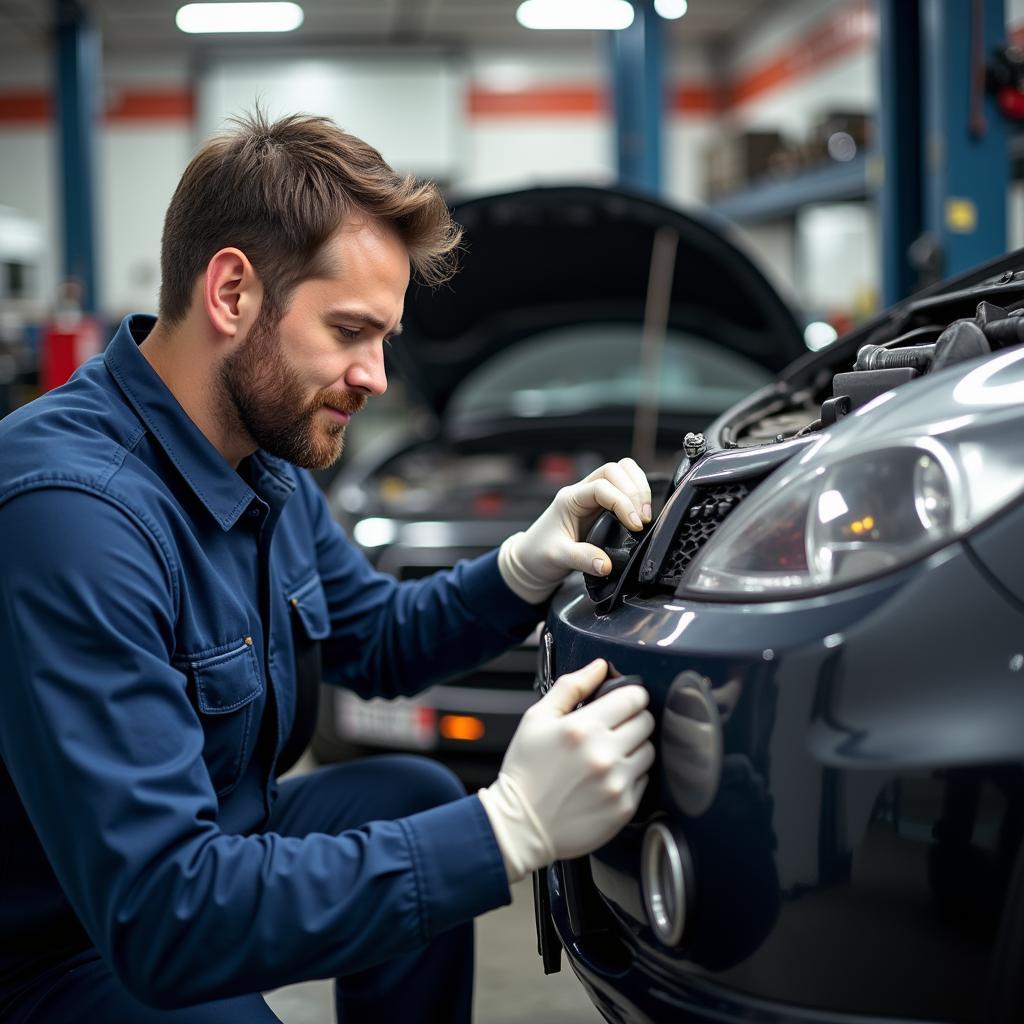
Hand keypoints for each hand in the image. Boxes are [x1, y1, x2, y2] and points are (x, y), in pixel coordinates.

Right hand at [478, 659, 655, 883]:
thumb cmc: (526, 771)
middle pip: (646, 721)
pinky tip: (609, 776)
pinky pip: (645, 779)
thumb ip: (571, 686)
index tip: (624, 699)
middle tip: (616, 726)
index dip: (631, 694)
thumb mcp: (537, 718)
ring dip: (636, 747)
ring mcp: (617, 783)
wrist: (521, 826)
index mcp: (583, 728)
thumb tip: (600, 666)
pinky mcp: (624, 807)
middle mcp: (604, 754)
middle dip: (634, 718)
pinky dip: (632, 774)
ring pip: (650, 750)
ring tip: (612, 753)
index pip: (633, 698)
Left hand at [498, 458, 651, 603]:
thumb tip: (605, 564)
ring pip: (622, 473)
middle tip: (643, 519)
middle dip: (634, 491)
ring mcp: (593, 497)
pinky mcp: (602, 505)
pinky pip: (624, 487)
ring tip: (645, 514)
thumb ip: (582, 559)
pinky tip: (641, 514)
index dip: (623, 502)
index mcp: (570, 498)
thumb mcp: (558, 557)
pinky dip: (637, 494)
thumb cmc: (539, 554)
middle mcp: (582, 492)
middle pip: (615, 470)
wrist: (531, 558)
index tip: (635, 525)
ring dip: (639, 488)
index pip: (602, 486)